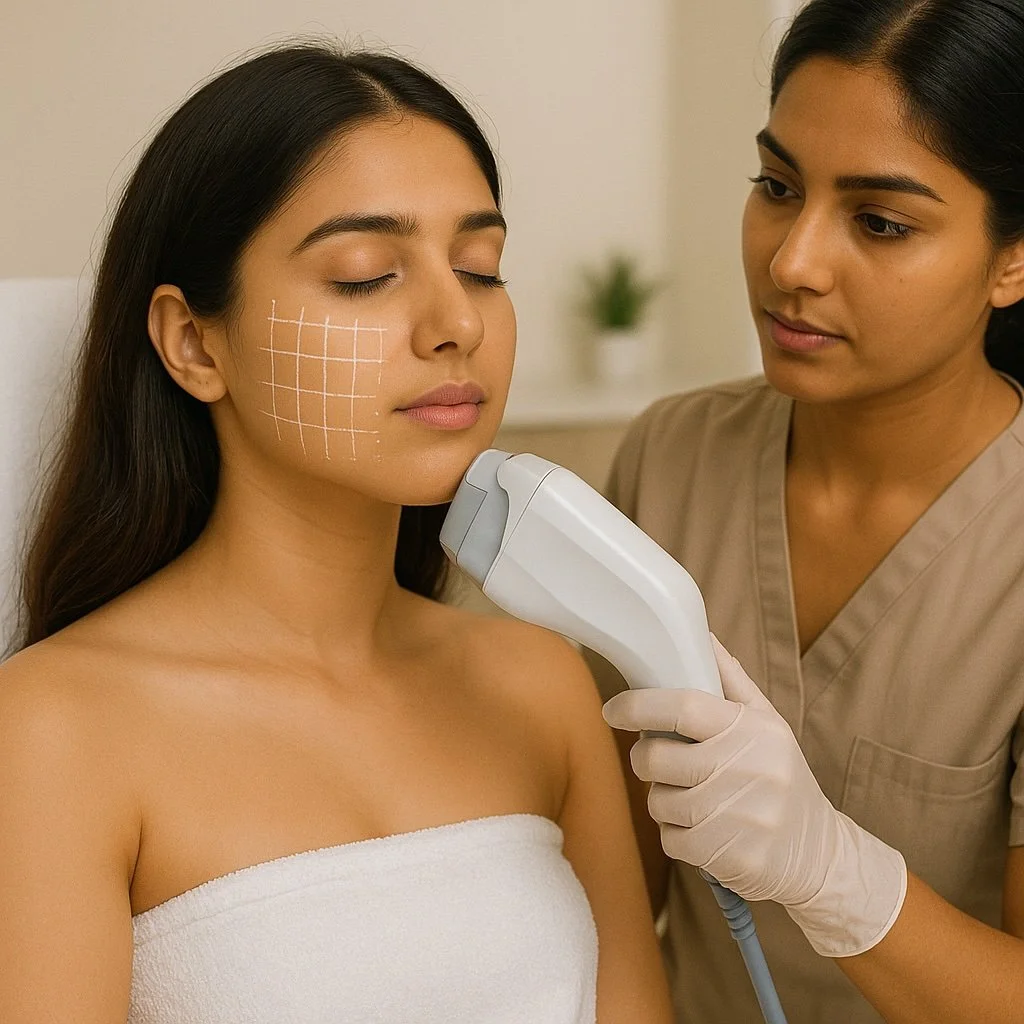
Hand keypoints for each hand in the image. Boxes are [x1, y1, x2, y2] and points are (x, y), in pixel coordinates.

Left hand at [602, 635, 906, 956]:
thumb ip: (730, 680)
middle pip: (656, 757)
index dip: (638, 705)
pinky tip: (704, 829)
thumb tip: (700, 635)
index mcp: (752, 729)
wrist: (819, 853)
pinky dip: (677, 835)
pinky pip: (671, 839)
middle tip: (661, 760)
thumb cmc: (780, 776)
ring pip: (658, 801)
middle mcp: (745, 769)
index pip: (682, 707)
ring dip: (663, 799)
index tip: (614, 709)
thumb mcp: (767, 723)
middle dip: (645, 758)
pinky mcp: (728, 855)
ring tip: (693, 797)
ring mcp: (737, 816)